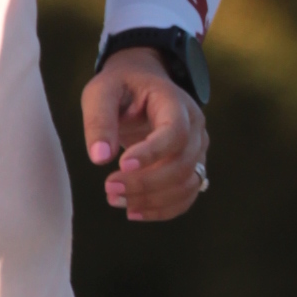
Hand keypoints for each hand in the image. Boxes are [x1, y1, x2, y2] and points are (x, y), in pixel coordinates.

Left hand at [80, 49, 208, 222]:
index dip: (152, 153)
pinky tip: (133, 211)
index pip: (175, 132)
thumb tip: (99, 159)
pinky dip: (162, 209)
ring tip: (115, 200)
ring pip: (187, 184)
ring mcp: (197, 149)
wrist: (141, 86)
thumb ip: (99, 121)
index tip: (121, 164)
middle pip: (183, 164)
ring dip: (152, 200)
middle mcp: (195, 127)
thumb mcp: (101, 93)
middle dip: (146, 183)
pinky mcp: (191, 167)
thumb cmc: (121, 88)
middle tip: (109, 188)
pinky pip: (186, 196)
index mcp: (175, 102)